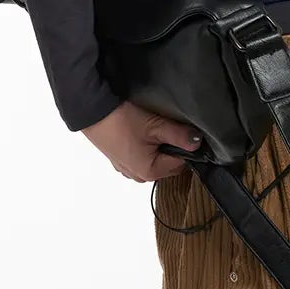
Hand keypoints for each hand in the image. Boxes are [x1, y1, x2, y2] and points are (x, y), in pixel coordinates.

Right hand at [82, 99, 204, 181]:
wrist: (91, 112)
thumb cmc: (122, 121)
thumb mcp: (156, 126)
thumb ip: (180, 136)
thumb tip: (197, 143)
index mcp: (150, 172)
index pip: (181, 164)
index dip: (185, 148)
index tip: (183, 133)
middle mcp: (138, 176)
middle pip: (167, 164)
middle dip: (170, 149)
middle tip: (166, 128)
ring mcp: (126, 170)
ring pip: (154, 161)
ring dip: (157, 148)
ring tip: (151, 129)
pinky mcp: (118, 161)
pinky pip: (140, 157)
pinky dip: (143, 148)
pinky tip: (139, 133)